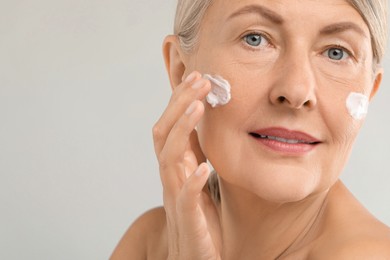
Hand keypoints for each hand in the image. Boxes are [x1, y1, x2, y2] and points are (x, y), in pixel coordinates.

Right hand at [153, 71, 221, 259]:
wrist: (195, 258)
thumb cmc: (200, 220)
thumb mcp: (199, 180)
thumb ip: (197, 155)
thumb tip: (204, 126)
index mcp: (177, 168)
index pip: (171, 127)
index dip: (180, 100)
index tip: (197, 76)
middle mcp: (171, 179)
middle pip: (164, 135)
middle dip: (179, 104)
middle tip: (200, 80)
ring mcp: (177, 199)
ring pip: (170, 160)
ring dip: (182, 130)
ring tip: (199, 106)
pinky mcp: (188, 221)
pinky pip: (186, 199)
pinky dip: (192, 181)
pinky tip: (205, 168)